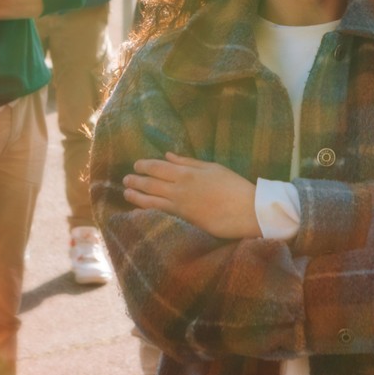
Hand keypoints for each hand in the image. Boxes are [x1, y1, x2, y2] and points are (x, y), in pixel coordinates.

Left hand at [123, 152, 259, 238]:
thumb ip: (188, 161)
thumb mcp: (212, 168)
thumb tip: (168, 155)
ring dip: (136, 195)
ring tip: (126, 192)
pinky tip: (138, 209)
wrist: (247, 210)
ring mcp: (180, 205)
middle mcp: (180, 188)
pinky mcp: (184, 219)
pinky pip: (160, 212)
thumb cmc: (233, 186)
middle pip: (151, 182)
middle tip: (126, 178)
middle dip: (136, 180)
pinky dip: (147, 209)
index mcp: (187, 172)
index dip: (144, 166)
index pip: (158, 167)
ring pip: (151, 199)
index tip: (136, 165)